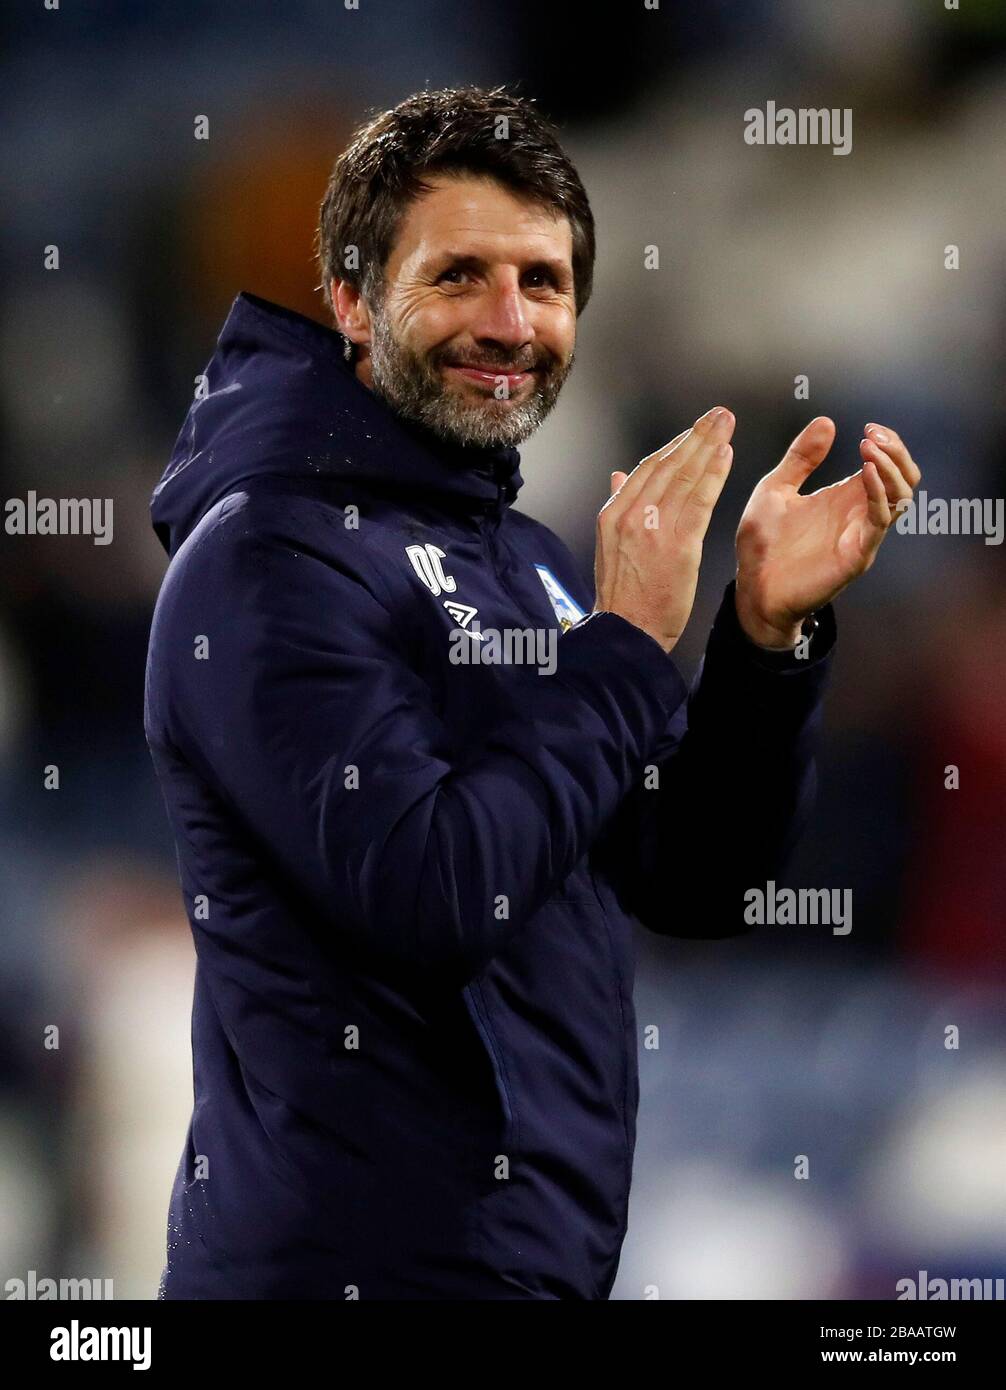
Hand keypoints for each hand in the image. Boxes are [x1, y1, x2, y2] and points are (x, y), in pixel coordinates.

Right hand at [594, 406, 734, 652]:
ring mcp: (654, 528)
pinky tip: (726, 456)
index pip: (647, 468)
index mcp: (613, 514)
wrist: (626, 632)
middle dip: (696, 436)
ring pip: (685, 477)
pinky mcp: (679, 545)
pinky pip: (700, 501)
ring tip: (726, 426)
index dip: (674, 445)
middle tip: (718, 415)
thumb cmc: (623, 596)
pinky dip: (714, 475)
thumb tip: (619, 475)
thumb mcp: (609, 546)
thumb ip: (618, 505)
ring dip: (709, 446)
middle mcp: (632, 515)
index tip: (693, 431)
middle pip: (668, 464)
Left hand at [735, 417, 920, 647]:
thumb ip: (800, 458)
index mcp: (844, 497)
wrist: (752, 589)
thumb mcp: (776, 489)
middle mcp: (859, 514)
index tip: (869, 426)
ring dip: (891, 468)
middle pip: (904, 478)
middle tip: (874, 435)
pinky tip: (867, 474)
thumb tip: (827, 421)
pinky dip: (880, 494)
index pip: (886, 465)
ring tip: (870, 449)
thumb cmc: (763, 545)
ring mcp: (860, 535)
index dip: (887, 443)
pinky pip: (880, 521)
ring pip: (901, 497)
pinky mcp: (855, 555)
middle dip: (896, 452)